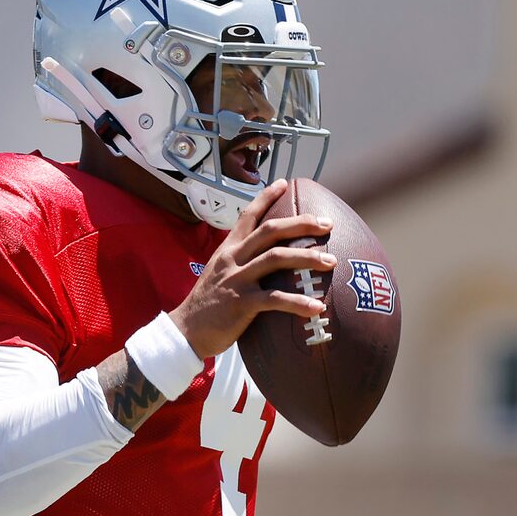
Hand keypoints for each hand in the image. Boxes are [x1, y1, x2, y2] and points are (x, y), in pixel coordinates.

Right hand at [169, 178, 336, 358]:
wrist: (185, 332)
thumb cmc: (207, 306)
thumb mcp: (218, 274)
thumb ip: (239, 262)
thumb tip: (264, 258)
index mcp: (228, 250)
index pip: (247, 215)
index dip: (266, 197)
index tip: (284, 183)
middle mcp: (233, 259)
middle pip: (271, 231)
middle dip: (302, 224)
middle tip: (327, 224)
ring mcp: (237, 279)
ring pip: (276, 258)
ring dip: (307, 257)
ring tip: (331, 261)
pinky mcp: (241, 303)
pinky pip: (275, 299)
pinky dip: (298, 302)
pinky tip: (317, 307)